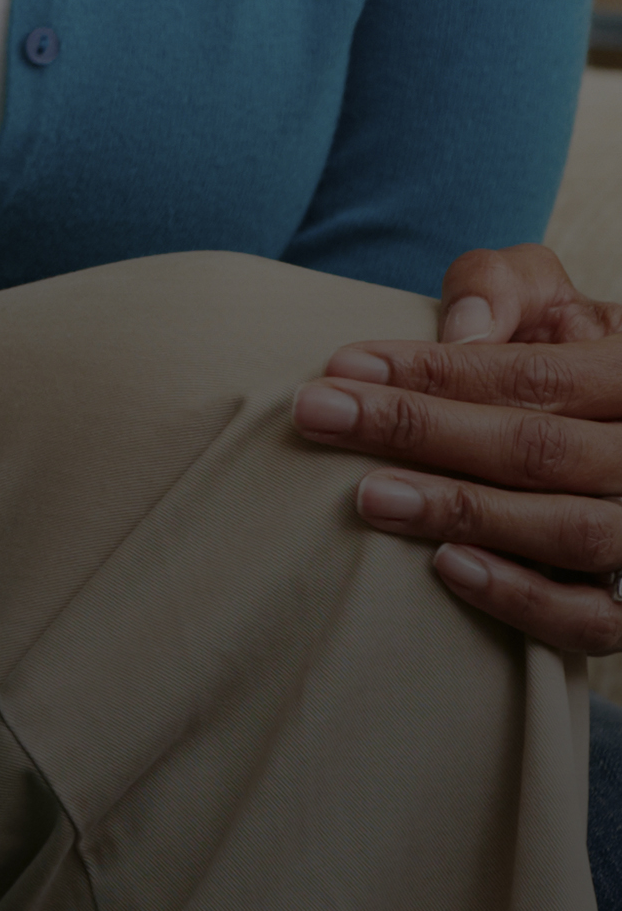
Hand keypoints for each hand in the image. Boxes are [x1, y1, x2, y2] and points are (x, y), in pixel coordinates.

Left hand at [297, 242, 621, 654]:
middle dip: (421, 431)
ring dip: (462, 512)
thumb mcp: (546, 302)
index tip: (341, 366)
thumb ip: (502, 290)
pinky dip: (524, 599)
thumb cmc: (566, 354)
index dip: (437, 371)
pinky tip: (447, 566)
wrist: (617, 425)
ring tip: (369, 496)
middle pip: (541, 450)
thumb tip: (462, 329)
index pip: (537, 377)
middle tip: (319, 416)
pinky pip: (595, 619)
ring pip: (571, 531)